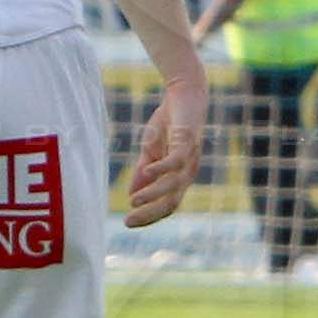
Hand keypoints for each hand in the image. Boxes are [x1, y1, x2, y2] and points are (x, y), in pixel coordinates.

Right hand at [120, 68, 206, 226]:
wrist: (183, 94)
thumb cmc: (169, 123)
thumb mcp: (150, 150)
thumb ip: (143, 172)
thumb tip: (131, 195)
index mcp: (179, 177)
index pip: (167, 205)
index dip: (149, 216)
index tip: (128, 222)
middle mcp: (187, 171)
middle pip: (171, 201)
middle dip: (149, 213)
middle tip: (128, 221)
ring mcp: (189, 157)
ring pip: (174, 184)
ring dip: (153, 194)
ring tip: (134, 201)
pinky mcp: (187, 140)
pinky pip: (176, 160)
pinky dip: (162, 169)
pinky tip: (147, 172)